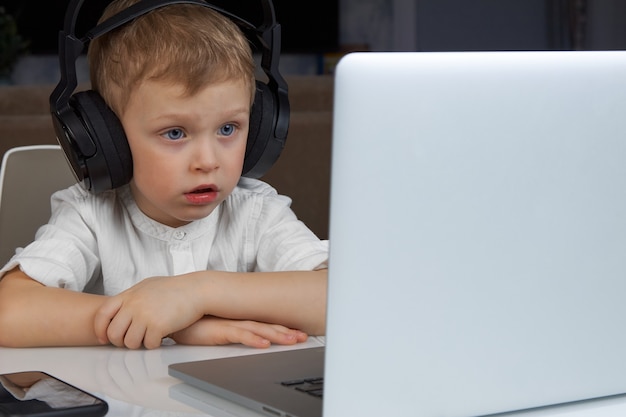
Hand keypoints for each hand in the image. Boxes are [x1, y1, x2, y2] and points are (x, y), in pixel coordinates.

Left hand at [94, 275, 204, 348]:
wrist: (196, 290)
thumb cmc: (176, 288)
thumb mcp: (148, 286)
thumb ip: (132, 297)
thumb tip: (121, 308)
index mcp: (129, 295)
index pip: (102, 314)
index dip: (100, 329)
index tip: (105, 338)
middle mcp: (133, 305)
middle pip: (114, 334)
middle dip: (121, 342)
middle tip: (133, 340)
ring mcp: (144, 316)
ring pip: (130, 343)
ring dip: (139, 344)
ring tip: (149, 337)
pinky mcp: (157, 326)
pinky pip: (148, 345)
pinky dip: (155, 344)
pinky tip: (162, 336)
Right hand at [169, 316, 308, 347]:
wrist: (178, 316)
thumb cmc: (199, 322)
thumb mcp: (222, 328)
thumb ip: (237, 330)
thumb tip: (252, 336)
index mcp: (242, 320)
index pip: (269, 325)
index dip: (286, 329)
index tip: (301, 334)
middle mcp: (240, 320)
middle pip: (269, 326)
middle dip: (288, 332)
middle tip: (303, 337)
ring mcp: (231, 324)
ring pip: (259, 330)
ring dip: (277, 335)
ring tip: (292, 340)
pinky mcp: (220, 330)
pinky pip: (240, 335)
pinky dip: (253, 340)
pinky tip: (264, 344)